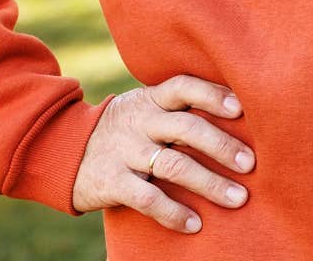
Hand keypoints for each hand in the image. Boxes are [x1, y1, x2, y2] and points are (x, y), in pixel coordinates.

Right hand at [71, 74, 255, 233]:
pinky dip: (173, 213)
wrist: (62, 151)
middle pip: (187, 128)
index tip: (242, 109)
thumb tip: (239, 114)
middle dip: (222, 146)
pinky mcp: (112, 182)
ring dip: (210, 184)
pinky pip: (147, 198)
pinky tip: (194, 224)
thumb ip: (179, 110)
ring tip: (238, 199)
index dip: (213, 95)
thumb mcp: (144, 109)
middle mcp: (140, 122)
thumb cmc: (124, 130)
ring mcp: (125, 151)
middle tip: (251, 164)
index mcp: (151, 99)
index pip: (184, 87)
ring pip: (174, 165)